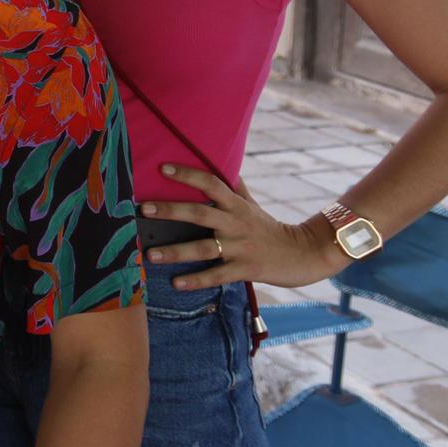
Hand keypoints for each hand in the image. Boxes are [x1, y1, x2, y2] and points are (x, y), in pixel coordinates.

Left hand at [141, 163, 343, 289]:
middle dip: (171, 211)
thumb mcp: (253, 205)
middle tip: (143, 209)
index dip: (188, 174)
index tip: (162, 168)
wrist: (304, 254)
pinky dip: (196, 280)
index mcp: (236, 206)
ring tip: (150, 254)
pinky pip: (217, 275)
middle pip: (200, 214)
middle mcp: (236, 224)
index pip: (211, 183)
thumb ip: (236, 188)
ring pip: (203, 248)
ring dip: (175, 251)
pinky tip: (175, 283)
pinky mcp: (245, 270)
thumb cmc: (270, 228)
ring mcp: (240, 247)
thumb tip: (224, 163)